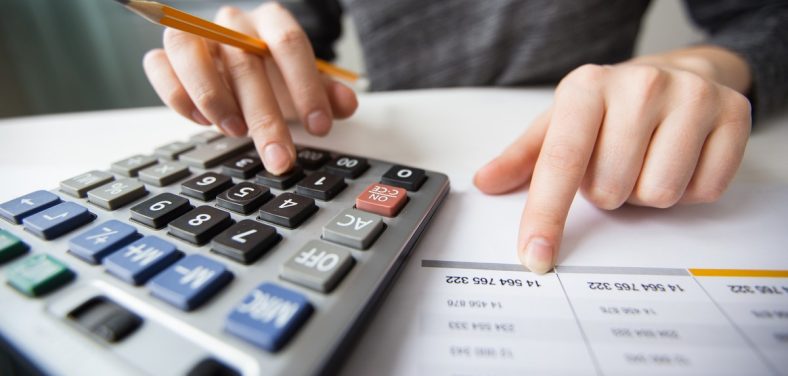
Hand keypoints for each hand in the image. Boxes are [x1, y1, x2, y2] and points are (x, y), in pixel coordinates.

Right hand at [142, 3, 357, 173]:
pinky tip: (202, 123)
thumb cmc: (275, 77)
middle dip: (265, 117)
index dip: (305, 87)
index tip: (319, 128)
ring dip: (212, 97)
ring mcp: (196, 35)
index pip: (289, 43)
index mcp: (271, 21)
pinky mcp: (167, 55)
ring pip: (188, 51)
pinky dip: (177, 96)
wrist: (240, 69)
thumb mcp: (305, 86)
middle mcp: (231, 23)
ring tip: (236, 133)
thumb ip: (327, 95)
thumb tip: (346, 104)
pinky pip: (158, 66)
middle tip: (280, 158)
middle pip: (244, 61)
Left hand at [474, 55, 751, 272]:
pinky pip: (703, 191)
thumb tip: (485, 183)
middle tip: (615, 162)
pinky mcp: (733, 114)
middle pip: (611, 191)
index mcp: (586, 88)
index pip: (560, 163)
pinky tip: (680, 158)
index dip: (545, 215)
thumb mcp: (560, 123)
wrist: (677, 72)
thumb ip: (522, 158)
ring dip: (646, 192)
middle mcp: (639, 85)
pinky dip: (688, 190)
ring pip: (657, 195)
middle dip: (608, 191)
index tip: (535, 255)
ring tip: (645, 159)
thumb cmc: (610, 106)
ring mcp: (691, 96)